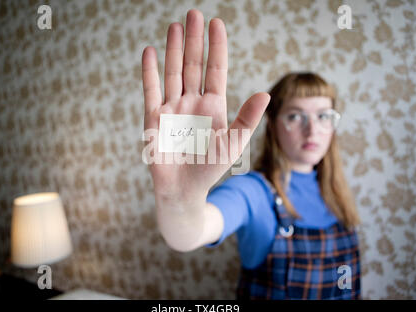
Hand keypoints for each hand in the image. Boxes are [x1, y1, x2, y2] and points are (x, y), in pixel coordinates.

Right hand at [142, 9, 269, 200]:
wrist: (184, 190)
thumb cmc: (210, 169)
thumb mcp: (233, 144)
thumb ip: (247, 119)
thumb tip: (265, 94)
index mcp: (213, 106)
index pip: (216, 69)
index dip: (217, 46)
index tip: (217, 23)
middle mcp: (193, 102)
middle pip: (194, 64)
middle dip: (194, 39)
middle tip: (194, 13)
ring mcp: (173, 108)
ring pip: (173, 72)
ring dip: (173, 49)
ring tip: (175, 26)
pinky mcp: (155, 118)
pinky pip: (151, 90)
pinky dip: (150, 71)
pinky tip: (150, 51)